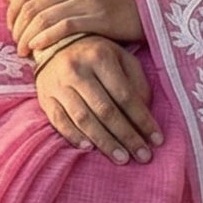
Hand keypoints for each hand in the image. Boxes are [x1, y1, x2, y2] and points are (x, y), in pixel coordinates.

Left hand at [8, 0, 143, 58]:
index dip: (13, 9)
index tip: (11, 26)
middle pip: (33, 4)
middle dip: (18, 27)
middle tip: (15, 43)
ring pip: (44, 17)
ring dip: (28, 36)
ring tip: (23, 51)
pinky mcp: (99, 17)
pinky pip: (63, 28)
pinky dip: (46, 38)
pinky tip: (38, 49)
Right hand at [33, 34, 162, 162]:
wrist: (55, 44)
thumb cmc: (97, 54)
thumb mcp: (121, 58)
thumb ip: (136, 82)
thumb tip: (145, 112)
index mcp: (100, 57)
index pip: (125, 95)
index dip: (142, 120)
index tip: (157, 139)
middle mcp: (77, 70)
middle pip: (105, 110)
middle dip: (127, 136)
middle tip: (143, 156)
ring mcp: (58, 85)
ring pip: (83, 119)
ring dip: (104, 142)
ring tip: (122, 158)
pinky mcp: (45, 97)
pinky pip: (59, 121)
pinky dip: (74, 137)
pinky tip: (90, 149)